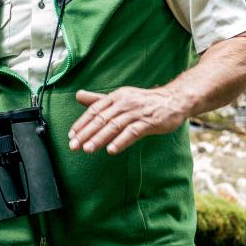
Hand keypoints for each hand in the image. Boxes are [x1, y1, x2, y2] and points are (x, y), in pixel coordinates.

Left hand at [68, 86, 187, 154]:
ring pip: (114, 126)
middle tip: (74, 146)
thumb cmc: (144, 101)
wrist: (174, 100)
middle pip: (101, 119)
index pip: (94, 110)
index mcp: (116, 97)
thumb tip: (78, 95)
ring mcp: (137, 112)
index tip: (71, 135)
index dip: (82, 123)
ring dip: (100, 138)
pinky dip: (121, 141)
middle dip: (86, 133)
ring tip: (88, 149)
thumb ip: (99, 100)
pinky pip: (133, 132)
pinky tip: (112, 149)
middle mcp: (124, 103)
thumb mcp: (120, 97)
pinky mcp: (149, 122)